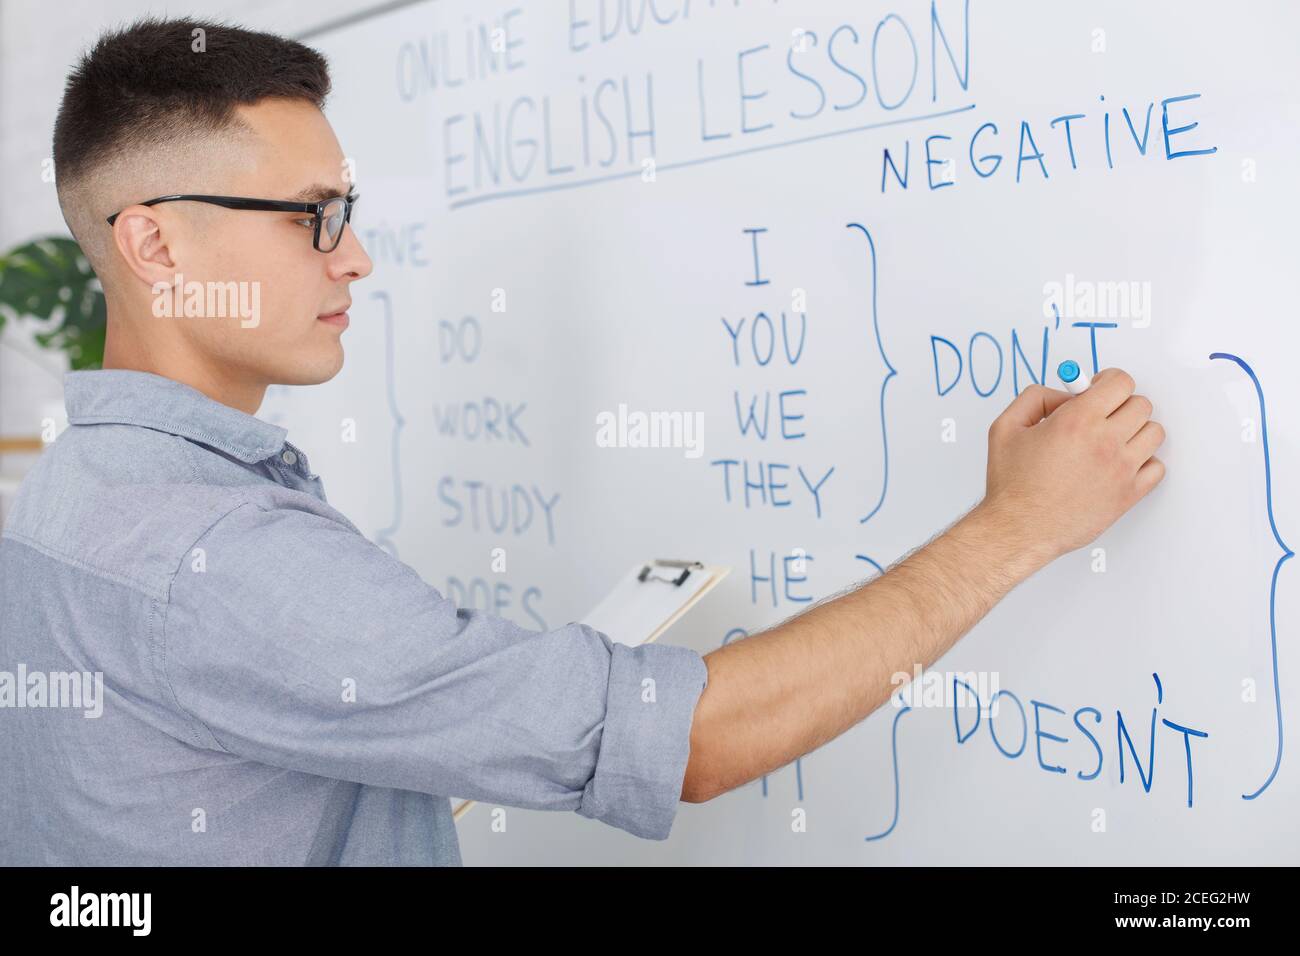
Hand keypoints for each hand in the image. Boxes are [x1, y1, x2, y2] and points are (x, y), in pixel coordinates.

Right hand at [978, 367, 1165, 566]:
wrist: (1019, 528)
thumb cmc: (1012, 485)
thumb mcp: (1005, 427)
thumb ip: (1034, 398)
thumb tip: (1062, 394)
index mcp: (1077, 421)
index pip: (1121, 382)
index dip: (1109, 380)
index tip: (1100, 388)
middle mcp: (1105, 442)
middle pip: (1142, 405)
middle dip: (1122, 405)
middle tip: (1103, 415)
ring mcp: (1122, 469)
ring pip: (1154, 433)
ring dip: (1136, 431)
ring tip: (1113, 440)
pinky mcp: (1129, 494)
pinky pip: (1157, 467)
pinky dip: (1144, 462)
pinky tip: (1120, 465)